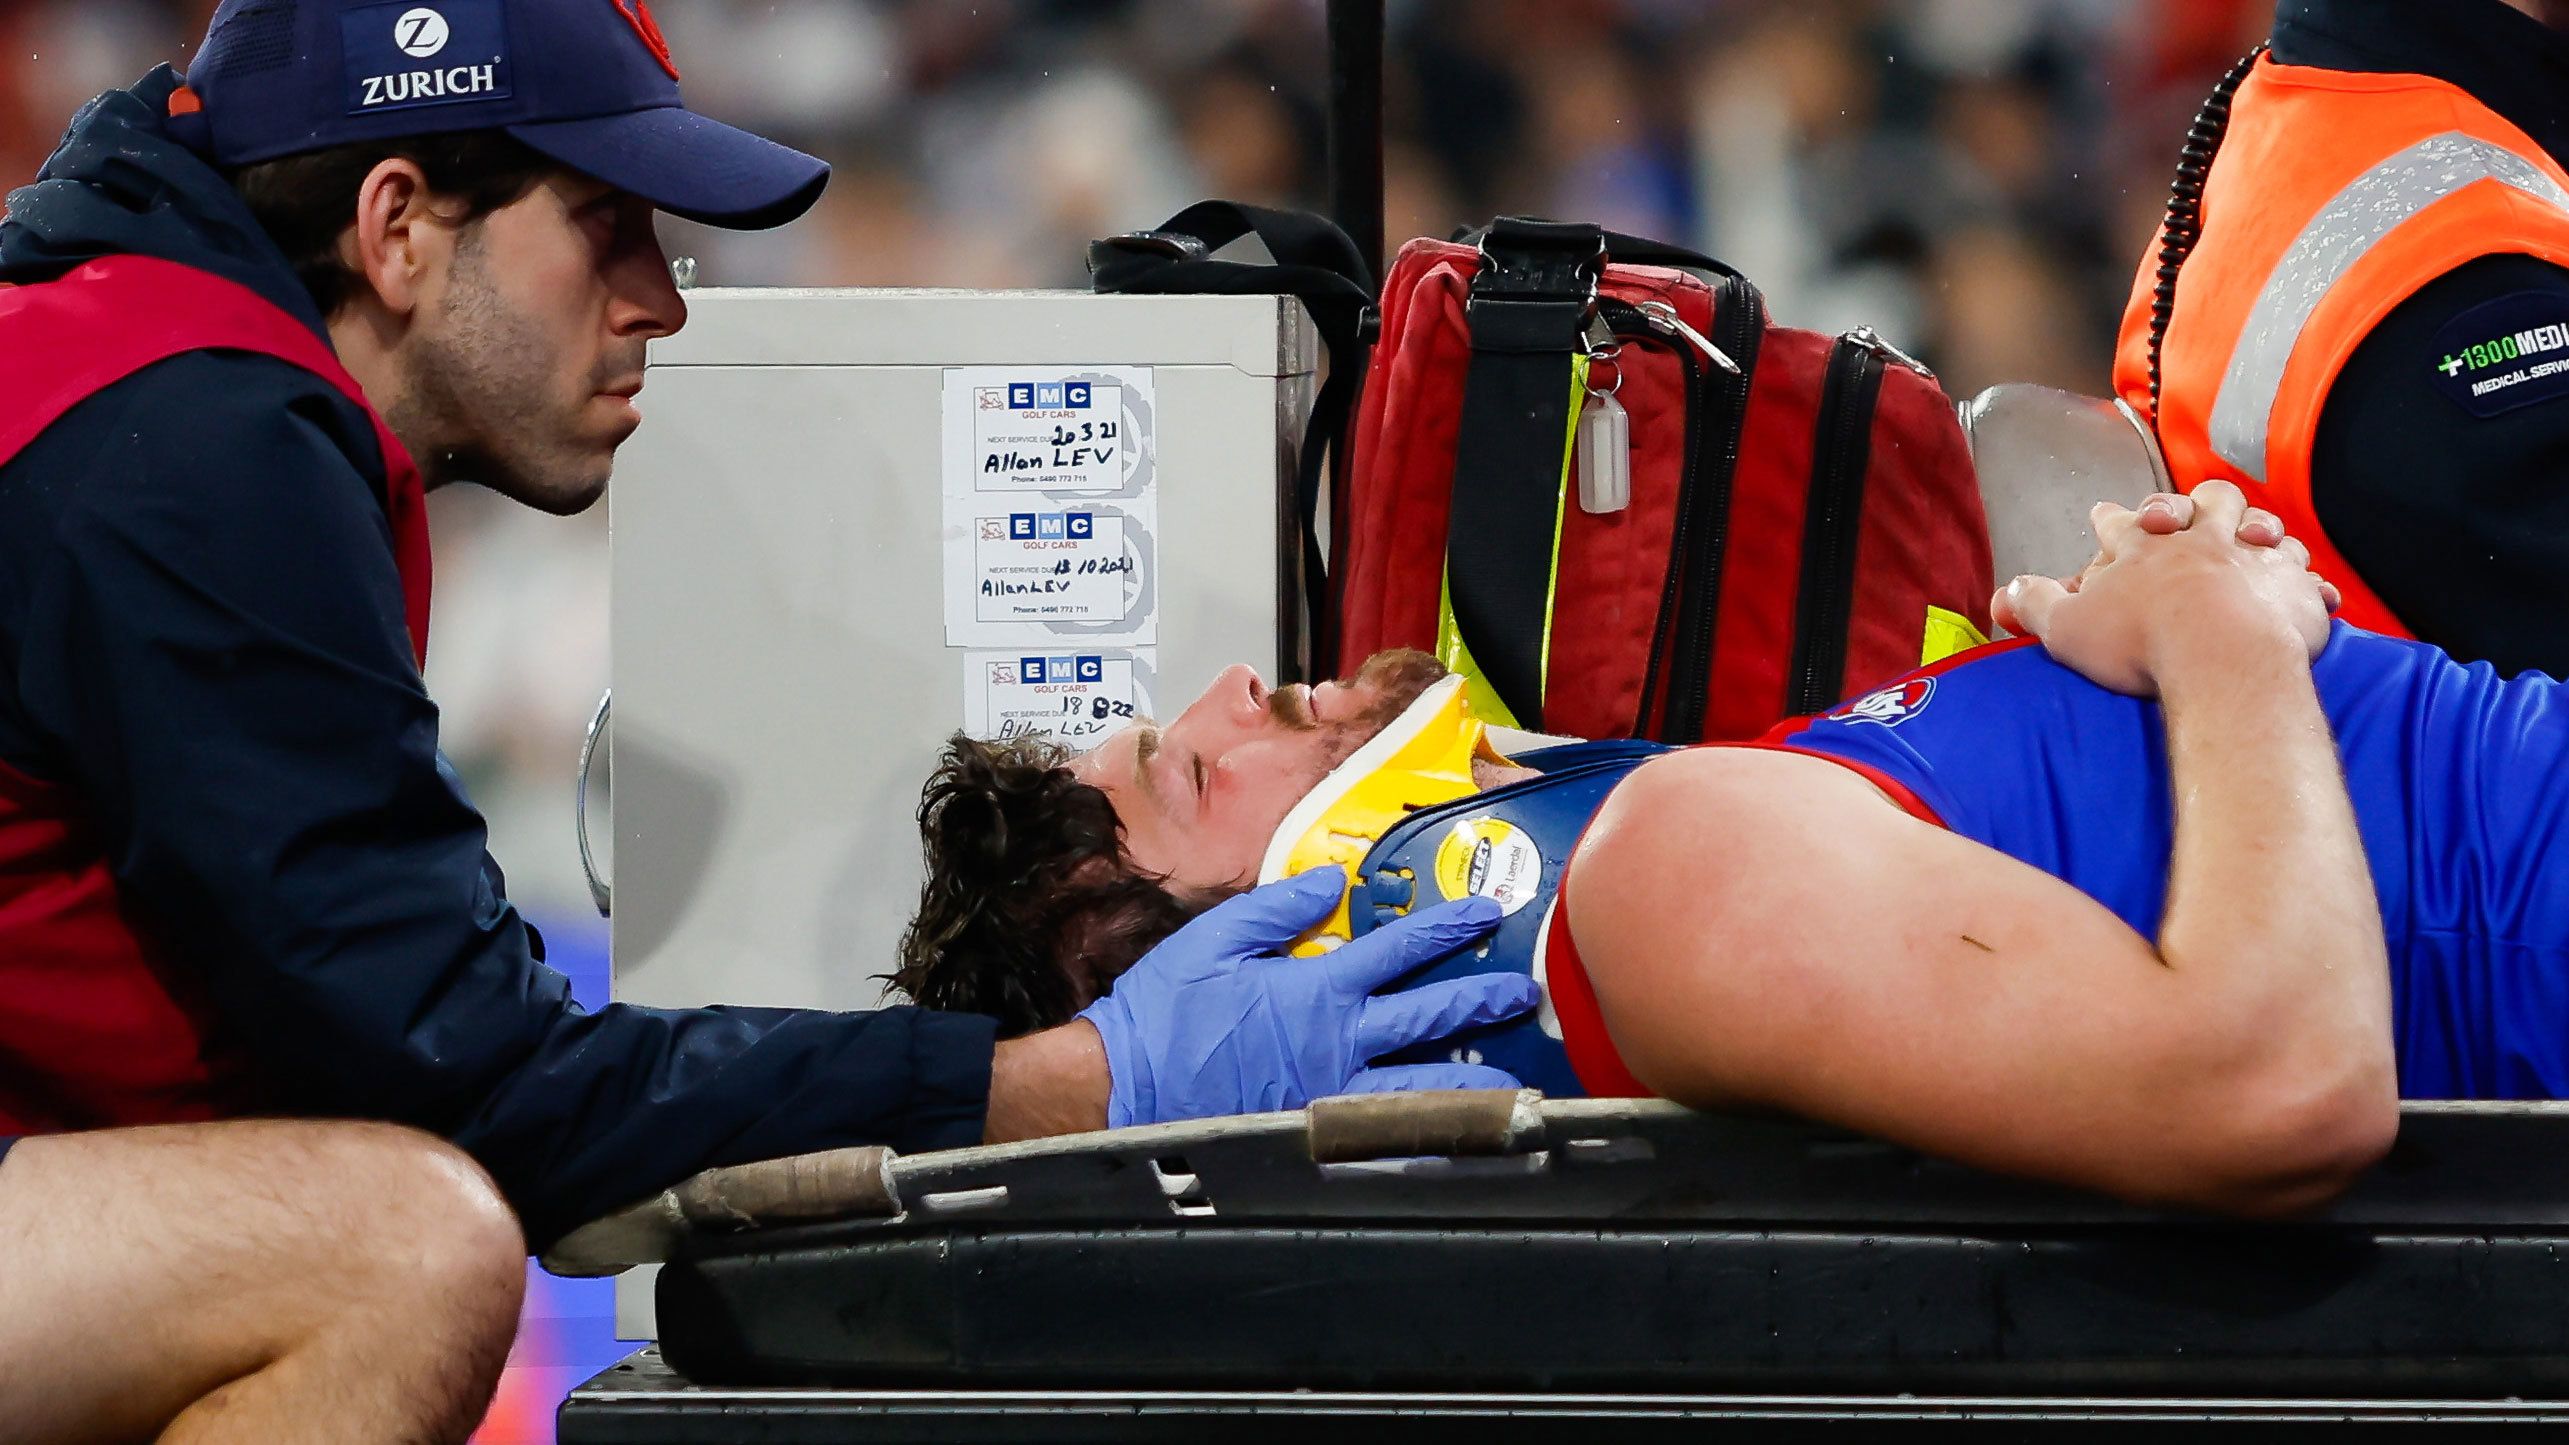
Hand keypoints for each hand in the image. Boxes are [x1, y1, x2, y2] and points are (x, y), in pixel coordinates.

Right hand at [1077, 870, 1538, 1126]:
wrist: (1122, 1089)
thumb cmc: (1162, 1014)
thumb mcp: (1214, 941)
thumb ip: (1277, 909)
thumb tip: (1331, 883)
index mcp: (1316, 989)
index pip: (1399, 950)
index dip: (1446, 928)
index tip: (1484, 915)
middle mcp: (1337, 1043)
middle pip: (1428, 1018)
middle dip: (1479, 999)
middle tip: (1518, 991)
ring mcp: (1333, 1096)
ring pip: (1421, 1086)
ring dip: (1471, 1078)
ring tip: (1512, 1076)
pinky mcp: (1317, 1136)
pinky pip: (1387, 1139)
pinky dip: (1427, 1140)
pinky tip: (1454, 1141)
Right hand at [1990, 480, 2334, 695]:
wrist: (2220, 657)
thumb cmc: (2140, 643)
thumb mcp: (2066, 628)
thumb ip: (2034, 605)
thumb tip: (2007, 592)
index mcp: (2143, 547)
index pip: (2120, 522)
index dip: (2110, 518)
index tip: (2104, 515)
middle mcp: (2199, 539)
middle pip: (2201, 503)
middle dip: (2195, 504)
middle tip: (2191, 513)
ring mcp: (2250, 557)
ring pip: (2258, 524)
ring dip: (2257, 527)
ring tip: (2254, 536)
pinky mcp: (2290, 585)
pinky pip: (2304, 572)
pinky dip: (2305, 576)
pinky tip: (2309, 583)